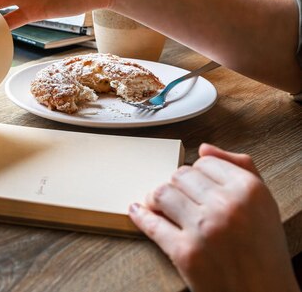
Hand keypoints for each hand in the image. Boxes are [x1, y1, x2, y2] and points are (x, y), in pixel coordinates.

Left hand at [129, 144, 298, 291]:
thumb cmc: (263, 250)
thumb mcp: (264, 204)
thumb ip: (241, 168)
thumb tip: (204, 148)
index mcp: (248, 190)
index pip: (204, 161)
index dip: (198, 173)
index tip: (196, 184)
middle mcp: (225, 205)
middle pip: (180, 175)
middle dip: (177, 186)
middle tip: (180, 199)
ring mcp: (202, 228)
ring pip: (162, 193)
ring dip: (157, 199)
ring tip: (161, 206)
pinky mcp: (184, 252)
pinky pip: (151, 224)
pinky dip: (140, 216)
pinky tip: (138, 212)